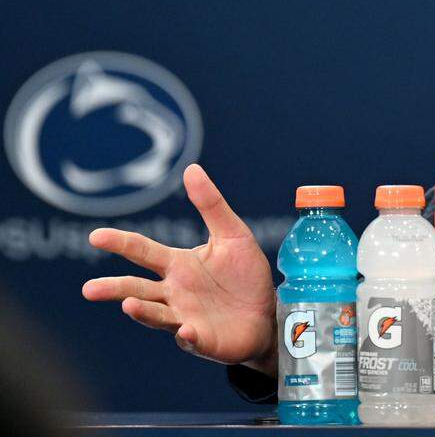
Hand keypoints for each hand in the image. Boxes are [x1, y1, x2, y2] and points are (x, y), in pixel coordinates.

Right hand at [82, 164, 277, 375]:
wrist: (269, 312)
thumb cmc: (246, 275)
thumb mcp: (233, 234)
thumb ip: (211, 205)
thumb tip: (191, 169)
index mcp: (178, 265)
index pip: (143, 251)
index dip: (121, 243)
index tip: (95, 236)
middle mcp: (174, 292)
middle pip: (138, 289)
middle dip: (114, 289)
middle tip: (89, 290)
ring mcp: (185, 318)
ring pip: (157, 315)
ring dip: (143, 312)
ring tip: (129, 305)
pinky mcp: (203, 340)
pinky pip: (191, 338)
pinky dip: (187, 335)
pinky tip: (187, 330)